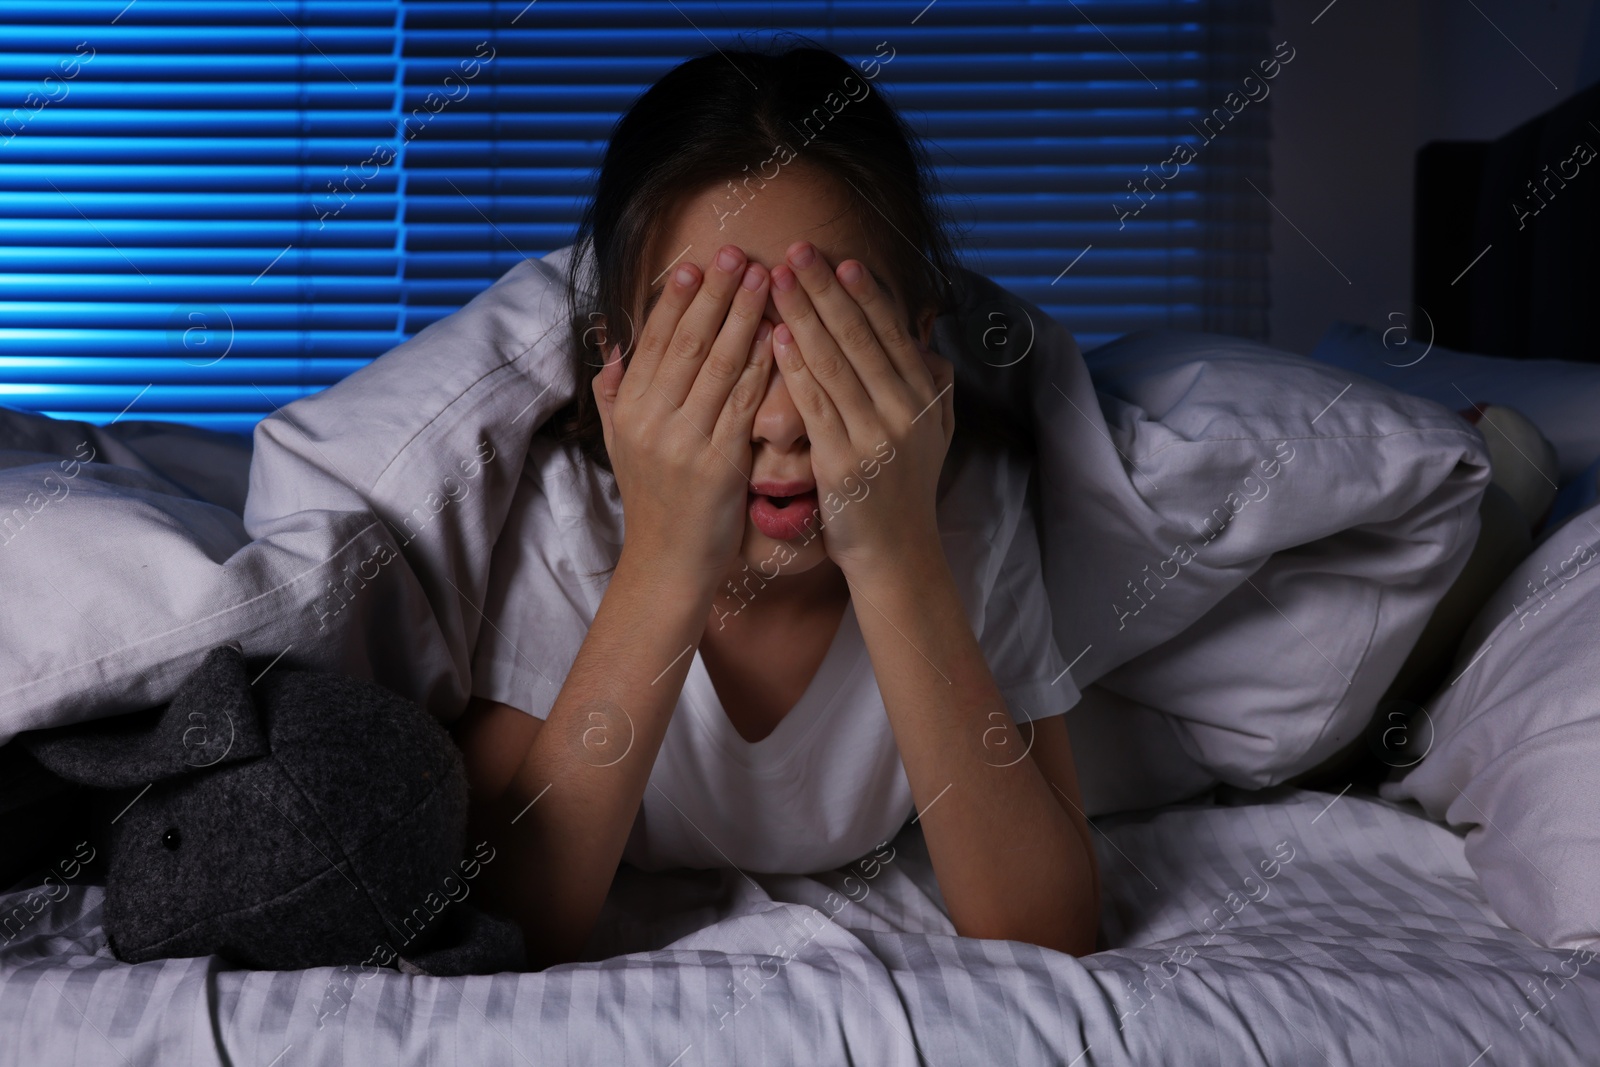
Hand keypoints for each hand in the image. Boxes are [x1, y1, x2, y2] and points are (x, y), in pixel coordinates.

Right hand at [593, 245, 774, 590]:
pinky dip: (762, 365)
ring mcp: (684, 440)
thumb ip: (613, 392)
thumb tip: (609, 342)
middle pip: (685, 342)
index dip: (675, 300)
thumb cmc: (653, 502)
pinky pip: (744, 403)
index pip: (652, 340)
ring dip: (743, 317)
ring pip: (717, 365)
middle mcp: (651, 420)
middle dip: (715, 294)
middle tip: (738, 253)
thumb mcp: (619, 445)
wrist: (668, 563)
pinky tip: (779, 335)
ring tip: (764, 279)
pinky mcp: (718, 462)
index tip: (696, 263)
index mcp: (628, 409)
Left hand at [767, 241, 954, 576]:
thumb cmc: (905, 494)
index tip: (842, 260)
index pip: (892, 335)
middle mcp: (905, 412)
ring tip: (777, 278)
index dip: (866, 294)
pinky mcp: (843, 462)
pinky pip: (816, 403)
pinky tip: (776, 336)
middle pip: (861, 337)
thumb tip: (929, 346)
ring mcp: (876, 436)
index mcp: (925, 400)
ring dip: (804, 314)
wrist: (898, 558)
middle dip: (827, 289)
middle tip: (798, 250)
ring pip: (835, 362)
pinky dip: (796, 367)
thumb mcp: (935, 437)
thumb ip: (934, 389)